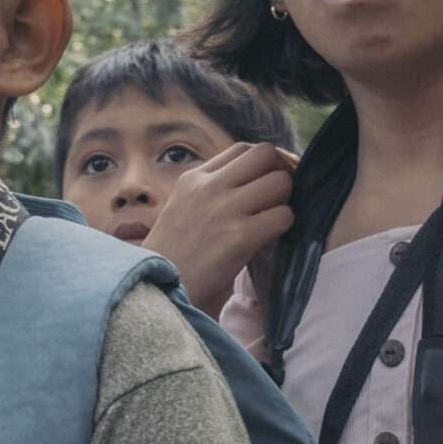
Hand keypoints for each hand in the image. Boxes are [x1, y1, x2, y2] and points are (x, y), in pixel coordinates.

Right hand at [141, 142, 294, 318]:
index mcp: (193, 179)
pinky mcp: (239, 237)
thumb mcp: (183, 211)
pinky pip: (283, 216)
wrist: (156, 295)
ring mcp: (224, 209)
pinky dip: (285, 227)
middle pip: (266, 154)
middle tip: (284, 196)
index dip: (268, 160)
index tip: (275, 177)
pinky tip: (270, 240)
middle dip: (284, 171)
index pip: (243, 149)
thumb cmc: (174, 260)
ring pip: (281, 182)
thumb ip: (213, 193)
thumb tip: (255, 184)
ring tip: (273, 221)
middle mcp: (208, 187)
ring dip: (286, 201)